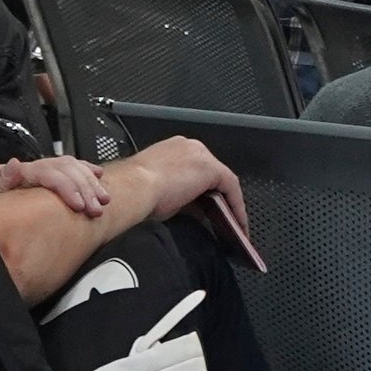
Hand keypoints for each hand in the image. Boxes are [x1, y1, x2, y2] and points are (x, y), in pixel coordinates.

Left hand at [0, 152, 111, 220]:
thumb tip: (15, 166)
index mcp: (11, 174)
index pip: (46, 172)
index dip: (65, 186)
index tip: (78, 205)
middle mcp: (26, 170)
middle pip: (63, 168)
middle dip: (84, 187)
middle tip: (96, 208)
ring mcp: (35, 174)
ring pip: (69, 167)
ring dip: (89, 182)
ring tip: (103, 199)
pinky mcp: (41, 182)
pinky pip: (68, 169)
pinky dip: (85, 172)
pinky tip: (98, 177)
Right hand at [115, 134, 260, 263]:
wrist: (133, 188)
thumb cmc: (135, 191)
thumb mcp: (160, 193)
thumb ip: (179, 196)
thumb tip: (191, 209)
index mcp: (172, 150)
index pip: (196, 169)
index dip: (203, 190)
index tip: (205, 207)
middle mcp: (188, 148)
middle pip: (212, 173)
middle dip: (217, 196)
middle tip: (221, 217)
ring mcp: (200, 155)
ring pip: (223, 180)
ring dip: (228, 202)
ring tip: (231, 222)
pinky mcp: (210, 168)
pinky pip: (230, 187)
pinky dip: (235, 205)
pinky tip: (237, 222)